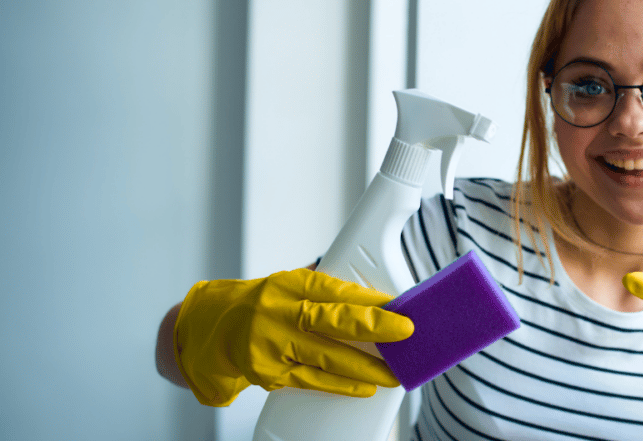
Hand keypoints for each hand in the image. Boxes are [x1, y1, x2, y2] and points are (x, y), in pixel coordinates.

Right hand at [174, 269, 413, 405]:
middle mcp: (279, 311)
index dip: (369, 298)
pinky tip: (365, 386)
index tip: (398, 304)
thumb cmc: (260, 305)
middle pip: (333, 320)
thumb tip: (377, 301)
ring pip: (327, 357)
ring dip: (366, 366)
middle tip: (405, 331)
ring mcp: (271, 344)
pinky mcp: (268, 373)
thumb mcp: (289, 286)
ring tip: (394, 372)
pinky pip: (312, 380)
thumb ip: (326, 292)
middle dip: (374, 327)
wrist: (209, 329)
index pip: (336, 289)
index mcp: (289, 284)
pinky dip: (342, 384)